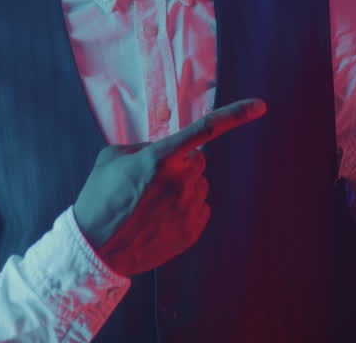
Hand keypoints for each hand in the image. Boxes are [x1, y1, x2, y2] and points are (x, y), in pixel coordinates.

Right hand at [72, 97, 266, 276]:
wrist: (96, 248)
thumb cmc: (99, 199)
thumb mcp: (111, 158)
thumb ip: (142, 146)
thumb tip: (160, 148)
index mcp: (162, 157)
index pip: (206, 129)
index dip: (236, 115)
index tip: (260, 106)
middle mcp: (181, 181)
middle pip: (198, 161)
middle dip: (182, 165)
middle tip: (155, 180)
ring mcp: (189, 208)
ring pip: (198, 187)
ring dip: (182, 189)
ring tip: (152, 205)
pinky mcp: (192, 232)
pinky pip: (200, 211)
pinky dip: (185, 211)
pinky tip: (160, 219)